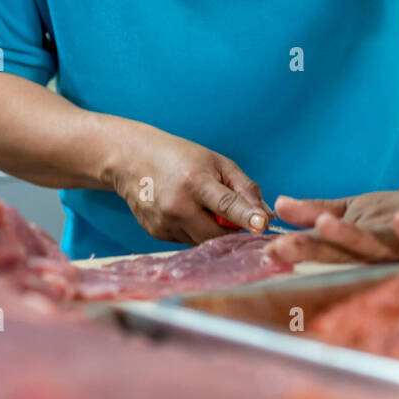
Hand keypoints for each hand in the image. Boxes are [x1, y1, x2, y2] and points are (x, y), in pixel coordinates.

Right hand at [108, 124, 273, 244]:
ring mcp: (165, 222)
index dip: (246, 216)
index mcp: (195, 182)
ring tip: (202, 206)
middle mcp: (178, 205)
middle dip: (232, 230)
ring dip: (212, 231)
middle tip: (234, 216)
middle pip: (217, 234)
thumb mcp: (217, 162)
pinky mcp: (156, 234)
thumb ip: (244, 188)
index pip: (226, 204)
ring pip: (203, 242)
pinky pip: (187, 241)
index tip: (262, 225)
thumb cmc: (180, 157)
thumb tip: (266, 216)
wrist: (132, 159)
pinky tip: (184, 211)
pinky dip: (194, 231)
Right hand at [268, 174, 398, 264]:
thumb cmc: (395, 213)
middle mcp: (377, 255)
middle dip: (313, 249)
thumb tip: (277, 204)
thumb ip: (316, 212)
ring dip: (351, 238)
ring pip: (374, 246)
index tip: (268, 250)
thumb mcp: (353, 210)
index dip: (296, 249)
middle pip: (342, 252)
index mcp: (355, 250)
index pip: (322, 248)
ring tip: (324, 225)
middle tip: (284, 247)